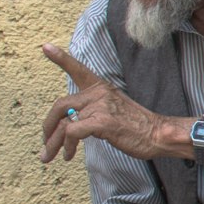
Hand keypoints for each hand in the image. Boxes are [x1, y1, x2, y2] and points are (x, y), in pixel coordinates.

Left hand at [40, 45, 182, 165]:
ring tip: (49, 156)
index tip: (45, 47)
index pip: (78, 69)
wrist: (158, 134)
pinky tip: (69, 155)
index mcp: (101, 88)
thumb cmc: (136, 127)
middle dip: (48, 126)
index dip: (61, 58)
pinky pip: (72, 132)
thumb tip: (67, 124)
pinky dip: (66, 146)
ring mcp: (100, 106)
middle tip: (45, 143)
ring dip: (53, 143)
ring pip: (63, 123)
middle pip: (60, 105)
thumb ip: (91, 111)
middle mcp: (98, 93)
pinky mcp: (102, 121)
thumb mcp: (112, 111)